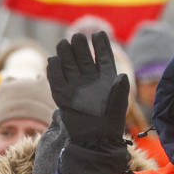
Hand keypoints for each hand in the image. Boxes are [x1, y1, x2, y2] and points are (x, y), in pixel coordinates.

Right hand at [46, 32, 130, 173]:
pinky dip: (53, 70)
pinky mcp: (63, 96)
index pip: (103, 57)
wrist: (95, 140)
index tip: (99, 34)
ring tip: (64, 43)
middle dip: (80, 47)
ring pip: (69, 66)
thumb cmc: (110, 121)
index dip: (101, 45)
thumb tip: (121, 76)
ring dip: (66, 54)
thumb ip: (120, 89)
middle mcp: (90, 80)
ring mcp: (76, 87)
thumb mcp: (119, 105)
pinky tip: (52, 61)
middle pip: (84, 58)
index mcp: (106, 78)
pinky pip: (56, 80)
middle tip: (78, 37)